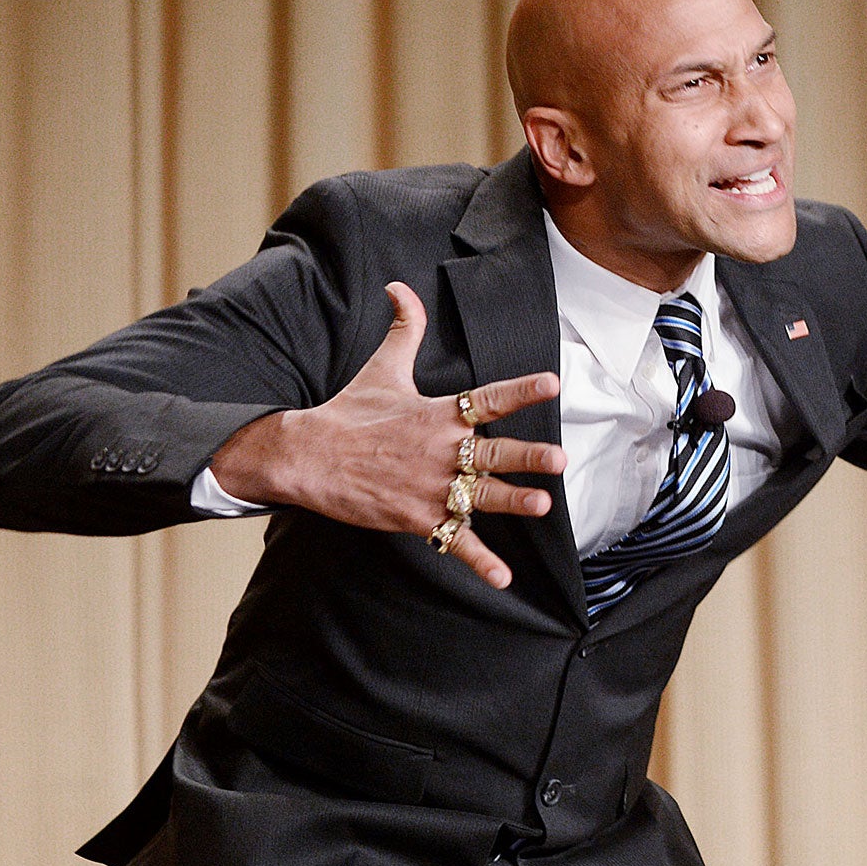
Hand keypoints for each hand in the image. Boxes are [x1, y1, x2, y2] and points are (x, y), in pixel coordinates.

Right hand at [209, 282, 565, 588]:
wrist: (307, 456)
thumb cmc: (350, 411)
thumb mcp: (382, 368)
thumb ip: (405, 329)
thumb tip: (402, 286)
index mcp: (439, 414)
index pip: (488, 398)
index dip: (521, 390)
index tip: (552, 384)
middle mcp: (441, 450)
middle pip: (492, 453)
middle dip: (526, 457)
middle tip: (558, 459)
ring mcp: (430, 487)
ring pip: (480, 497)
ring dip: (511, 501)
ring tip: (540, 505)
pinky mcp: (418, 518)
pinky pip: (455, 542)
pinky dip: (480, 562)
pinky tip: (505, 579)